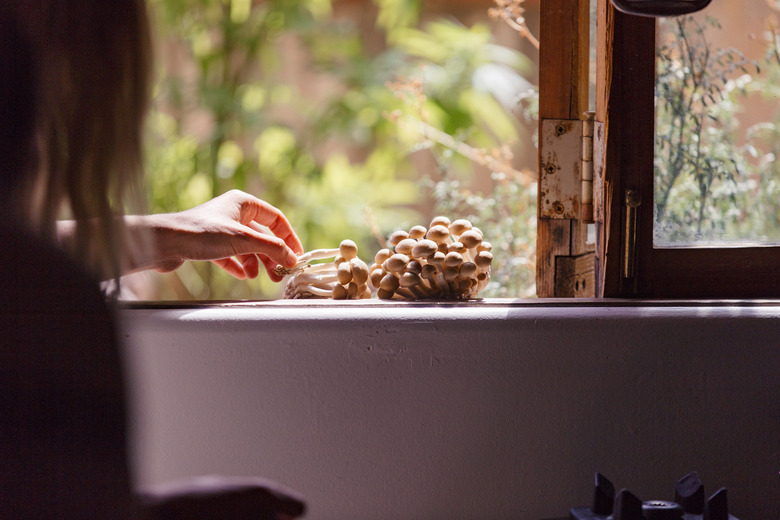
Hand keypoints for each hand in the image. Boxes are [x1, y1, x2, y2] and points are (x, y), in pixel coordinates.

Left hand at [130, 190, 303, 281]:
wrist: (166, 243)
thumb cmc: (203, 233)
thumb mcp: (244, 240)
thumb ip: (272, 249)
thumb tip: (292, 258)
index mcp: (244, 203)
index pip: (276, 219)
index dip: (289, 238)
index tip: (296, 256)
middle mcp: (233, 213)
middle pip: (262, 235)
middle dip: (272, 255)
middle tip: (279, 273)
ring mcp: (221, 228)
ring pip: (247, 247)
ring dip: (256, 263)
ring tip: (258, 277)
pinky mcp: (209, 243)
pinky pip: (231, 255)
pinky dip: (239, 266)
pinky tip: (243, 276)